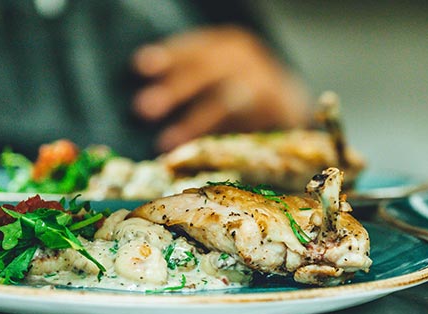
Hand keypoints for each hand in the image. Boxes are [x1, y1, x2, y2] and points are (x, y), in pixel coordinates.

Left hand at [132, 26, 308, 151]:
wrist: (287, 105)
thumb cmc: (233, 90)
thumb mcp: (212, 74)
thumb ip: (184, 80)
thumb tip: (141, 103)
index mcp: (227, 45)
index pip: (196, 48)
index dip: (169, 55)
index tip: (139, 67)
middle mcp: (246, 61)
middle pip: (209, 70)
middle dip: (176, 89)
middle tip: (142, 108)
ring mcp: (263, 87)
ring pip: (225, 102)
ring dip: (193, 123)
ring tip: (165, 142)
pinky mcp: (275, 116)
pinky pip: (241, 129)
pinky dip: (215, 141)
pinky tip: (193, 153)